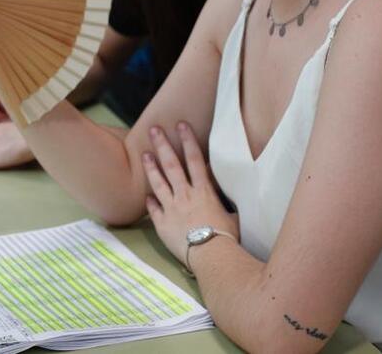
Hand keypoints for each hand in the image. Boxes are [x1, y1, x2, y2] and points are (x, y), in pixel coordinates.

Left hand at [143, 122, 238, 265]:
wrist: (211, 255)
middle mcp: (185, 195)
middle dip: (163, 145)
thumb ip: (230, 206)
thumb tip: (237, 202)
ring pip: (158, 182)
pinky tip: (147, 195)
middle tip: (154, 129)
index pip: (195, 160)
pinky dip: (150, 202)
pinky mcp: (163, 224)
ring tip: (144, 153)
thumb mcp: (234, 217)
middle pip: (172, 165)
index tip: (181, 125)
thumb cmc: (227, 237)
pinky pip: (154, 210)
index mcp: (204, 191)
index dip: (188, 140)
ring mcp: (172, 208)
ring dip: (151, 167)